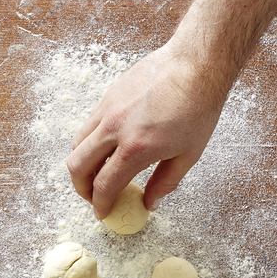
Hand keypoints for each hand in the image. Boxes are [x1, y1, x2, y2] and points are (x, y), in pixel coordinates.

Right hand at [66, 45, 225, 219]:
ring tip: (95, 173)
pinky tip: (105, 148)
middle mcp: (115, 129)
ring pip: (78, 145)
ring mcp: (108, 110)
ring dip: (81, 165)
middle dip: (82, 189)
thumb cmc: (198, 107)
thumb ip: (165, 183)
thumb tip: (150, 204)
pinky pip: (87, 126)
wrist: (196, 64)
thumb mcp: (188, 154)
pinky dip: (89, 143)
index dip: (100, 205)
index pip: (104, 185)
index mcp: (136, 148)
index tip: (102, 213)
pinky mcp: (108, 96)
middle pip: (78, 167)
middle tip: (93, 197)